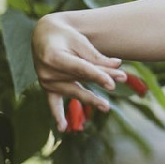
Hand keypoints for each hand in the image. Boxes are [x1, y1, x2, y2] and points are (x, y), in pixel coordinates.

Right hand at [32, 14, 126, 131]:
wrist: (44, 35)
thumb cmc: (65, 36)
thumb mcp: (80, 41)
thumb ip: (97, 56)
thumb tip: (118, 65)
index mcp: (53, 56)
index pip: (80, 68)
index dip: (97, 75)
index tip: (112, 83)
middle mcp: (46, 72)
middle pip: (80, 79)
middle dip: (101, 80)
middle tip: (120, 83)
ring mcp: (46, 82)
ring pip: (74, 91)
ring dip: (90, 98)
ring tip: (106, 107)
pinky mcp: (48, 88)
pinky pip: (53, 104)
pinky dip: (58, 115)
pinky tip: (63, 127)